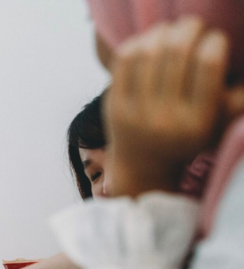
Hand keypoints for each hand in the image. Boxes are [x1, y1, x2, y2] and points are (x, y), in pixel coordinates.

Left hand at [106, 17, 229, 195]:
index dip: (214, 40)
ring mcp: (135, 112)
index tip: (215, 39)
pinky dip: (138, 41)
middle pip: (177, 51)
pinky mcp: (113, 105)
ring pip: (148, 51)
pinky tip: (148, 41)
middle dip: (188, 28)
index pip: (208, 64)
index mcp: (198, 121)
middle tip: (192, 25)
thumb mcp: (218, 123)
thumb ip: (235, 97)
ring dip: (162, 31)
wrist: (142, 166)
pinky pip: (124, 60)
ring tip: (171, 30)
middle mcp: (165, 118)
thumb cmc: (188, 135)